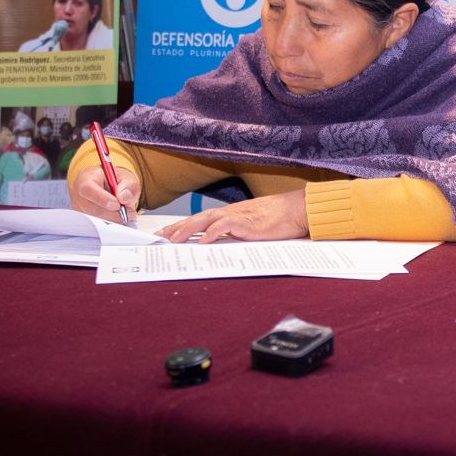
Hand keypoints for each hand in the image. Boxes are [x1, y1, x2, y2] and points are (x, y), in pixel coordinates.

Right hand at [71, 164, 140, 220]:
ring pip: (94, 219)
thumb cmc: (115, 181)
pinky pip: (96, 225)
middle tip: (130, 213)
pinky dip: (110, 223)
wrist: (109, 187)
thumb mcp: (126, 177)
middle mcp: (78, 194)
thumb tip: (124, 198)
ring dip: (113, 219)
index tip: (117, 204)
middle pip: (90, 208)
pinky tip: (119, 218)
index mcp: (85, 178)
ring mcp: (79, 208)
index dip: (102, 199)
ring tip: (127, 214)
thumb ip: (129, 185)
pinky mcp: (84, 219)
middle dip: (112, 213)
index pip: (87, 189)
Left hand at [158, 189, 308, 242]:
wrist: (297, 210)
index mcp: (229, 214)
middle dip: (177, 228)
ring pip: (207, 220)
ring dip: (189, 229)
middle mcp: (229, 213)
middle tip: (159, 238)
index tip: (164, 235)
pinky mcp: (248, 222)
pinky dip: (214, 232)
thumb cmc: (278, 219)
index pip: (199, 220)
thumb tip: (219, 245)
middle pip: (197, 219)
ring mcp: (238, 216)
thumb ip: (236, 234)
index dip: (181, 227)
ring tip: (174, 239)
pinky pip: (226, 226)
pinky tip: (204, 240)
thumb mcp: (252, 228)